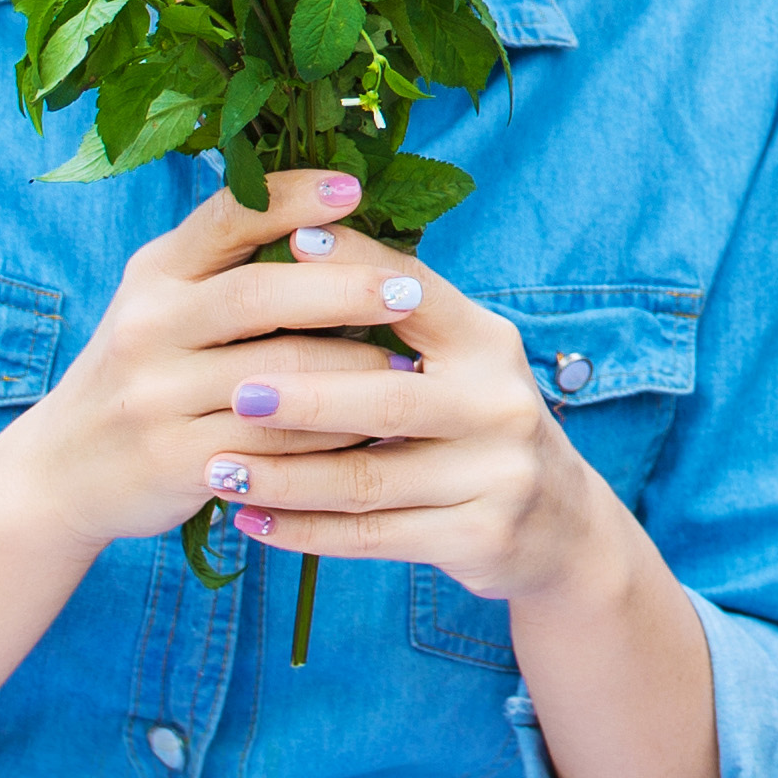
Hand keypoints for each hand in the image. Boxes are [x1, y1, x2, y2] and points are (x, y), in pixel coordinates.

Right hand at [0, 169, 425, 558]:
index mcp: (156, 272)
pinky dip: (329, 436)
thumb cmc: (145, 370)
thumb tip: (342, 221)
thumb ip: (230, 265)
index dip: (293, 197)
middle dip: (344, 289)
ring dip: (353, 370)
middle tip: (409, 289)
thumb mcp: (164, 304)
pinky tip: (369, 428)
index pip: (227, 216)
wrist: (62, 471)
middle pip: (260, 295)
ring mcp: (156, 395)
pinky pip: (273, 445)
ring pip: (277, 377)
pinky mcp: (172, 459)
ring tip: (408, 363)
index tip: (355, 190)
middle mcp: (149, 324)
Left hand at [203, 278, 634, 615]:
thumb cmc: (476, 422)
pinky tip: (252, 520)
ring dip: (284, 477)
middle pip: (388, 398)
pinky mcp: (478, 537)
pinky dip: (304, 531)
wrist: (559, 525)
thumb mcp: (459, 360)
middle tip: (233, 391)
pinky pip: (372, 537)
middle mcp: (500, 403)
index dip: (354, 268)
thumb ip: (395, 315)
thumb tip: (295, 240)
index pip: (416, 294)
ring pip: (368, 480)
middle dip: (304, 396)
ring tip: (219, 468)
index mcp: (488, 343)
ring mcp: (496, 475)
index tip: (285, 245)